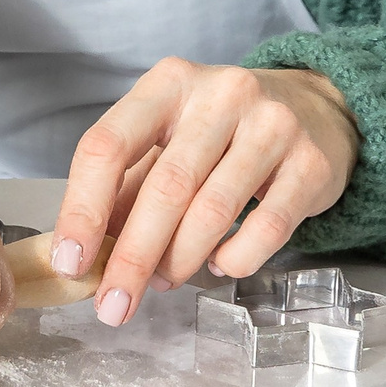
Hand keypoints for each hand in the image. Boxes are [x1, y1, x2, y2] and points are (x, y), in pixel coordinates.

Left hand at [50, 59, 358, 326]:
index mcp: (167, 83)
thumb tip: (84, 252)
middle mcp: (220, 94)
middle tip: (113, 304)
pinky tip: (220, 265)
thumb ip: (126, 186)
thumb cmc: (223, 128)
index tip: (70, 262)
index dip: (82, 208)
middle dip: (132, 257)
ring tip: (163, 282)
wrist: (315, 107)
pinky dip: (236, 259)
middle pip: (164, 187)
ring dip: (180, 261)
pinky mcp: (312, 163)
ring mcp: (272, 125)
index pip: (107, 145)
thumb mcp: (167, 137)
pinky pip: (267, 228)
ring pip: (213, 211)